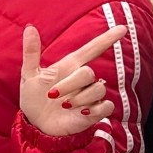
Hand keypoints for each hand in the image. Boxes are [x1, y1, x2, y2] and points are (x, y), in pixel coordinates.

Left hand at [20, 22, 125, 138]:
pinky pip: (107, 106)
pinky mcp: (95, 112)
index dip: (107, 38)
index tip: (122, 28)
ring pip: (98, 88)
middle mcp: (82, 80)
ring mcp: (90, 96)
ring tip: (64, 106)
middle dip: (69, 84)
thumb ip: (31, 52)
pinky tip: (82, 112)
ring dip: (79, 98)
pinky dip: (96, 109)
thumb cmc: (34, 99)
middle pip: (88, 73)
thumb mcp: (29, 75)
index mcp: (70, 66)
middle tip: (52, 95)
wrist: (36, 125)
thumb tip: (30, 28)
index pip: (93, 49)